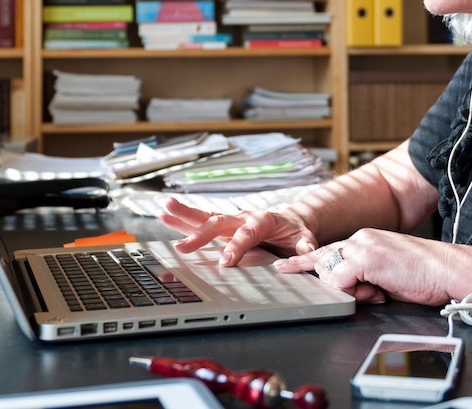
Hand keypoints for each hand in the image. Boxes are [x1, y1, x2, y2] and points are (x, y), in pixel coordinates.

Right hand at [158, 198, 317, 266]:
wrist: (292, 222)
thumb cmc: (296, 232)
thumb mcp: (305, 238)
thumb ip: (304, 244)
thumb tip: (306, 249)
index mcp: (263, 220)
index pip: (247, 233)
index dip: (237, 246)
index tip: (225, 262)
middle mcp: (243, 217)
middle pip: (219, 222)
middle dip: (201, 235)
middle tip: (183, 247)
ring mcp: (232, 221)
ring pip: (206, 217)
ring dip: (185, 215)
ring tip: (165, 209)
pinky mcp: (224, 226)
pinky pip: (202, 222)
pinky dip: (184, 221)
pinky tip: (165, 217)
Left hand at [274, 229, 471, 305]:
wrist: (449, 270)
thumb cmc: (426, 276)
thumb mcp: (388, 276)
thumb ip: (365, 278)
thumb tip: (354, 291)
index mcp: (366, 240)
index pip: (328, 250)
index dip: (305, 262)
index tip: (285, 266)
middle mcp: (360, 238)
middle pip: (324, 261)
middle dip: (327, 280)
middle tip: (352, 289)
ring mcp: (361, 245)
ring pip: (330, 273)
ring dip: (351, 290)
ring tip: (379, 290)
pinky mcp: (365, 257)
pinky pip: (340, 280)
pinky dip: (355, 292)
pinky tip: (378, 290)